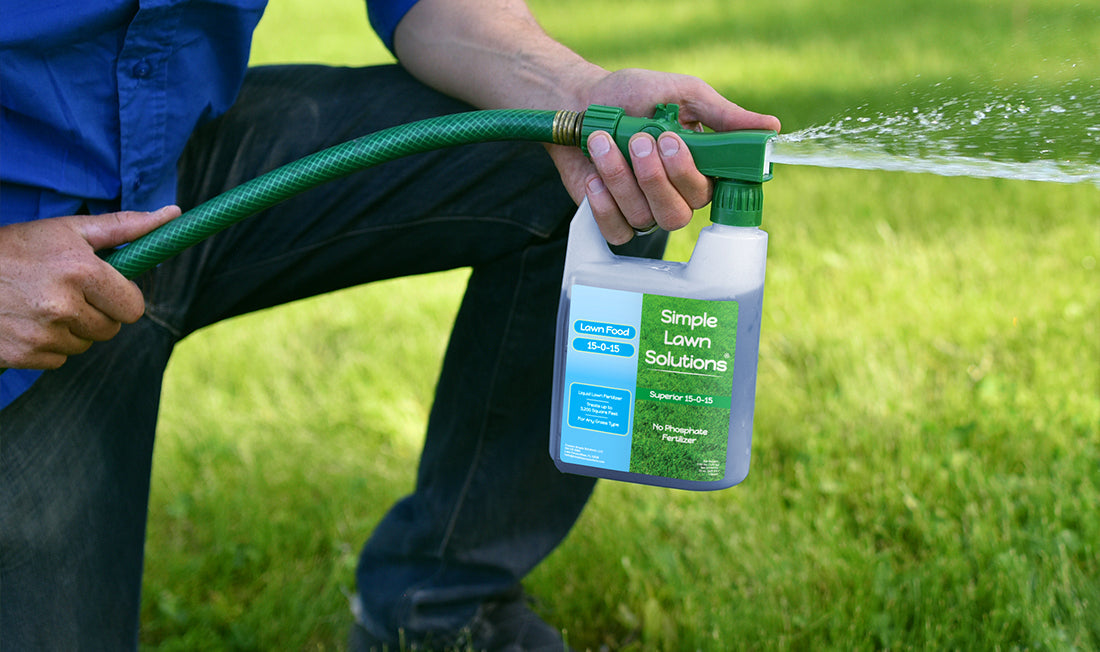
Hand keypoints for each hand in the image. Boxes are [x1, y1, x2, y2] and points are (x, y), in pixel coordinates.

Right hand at [0, 206, 180, 368]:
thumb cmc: (18, 247)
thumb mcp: (69, 230)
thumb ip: (125, 226)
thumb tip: (174, 214)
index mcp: (81, 271)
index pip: (134, 307)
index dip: (122, 298)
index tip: (104, 288)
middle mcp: (64, 305)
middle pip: (111, 329)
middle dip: (97, 313)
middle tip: (67, 293)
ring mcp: (42, 333)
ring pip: (84, 345)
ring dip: (72, 330)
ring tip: (41, 303)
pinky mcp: (23, 355)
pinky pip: (57, 359)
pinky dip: (47, 345)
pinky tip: (27, 321)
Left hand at [548, 68, 780, 243]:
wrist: (578, 104)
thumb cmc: (632, 96)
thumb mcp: (681, 94)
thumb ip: (723, 114)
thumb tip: (772, 126)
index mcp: (700, 168)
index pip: (712, 190)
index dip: (691, 174)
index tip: (673, 142)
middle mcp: (676, 195)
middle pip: (679, 212)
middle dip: (654, 175)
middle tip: (638, 139)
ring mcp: (645, 210)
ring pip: (646, 218)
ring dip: (621, 178)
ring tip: (603, 142)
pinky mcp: (614, 220)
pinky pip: (617, 232)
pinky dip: (604, 205)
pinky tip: (595, 177)